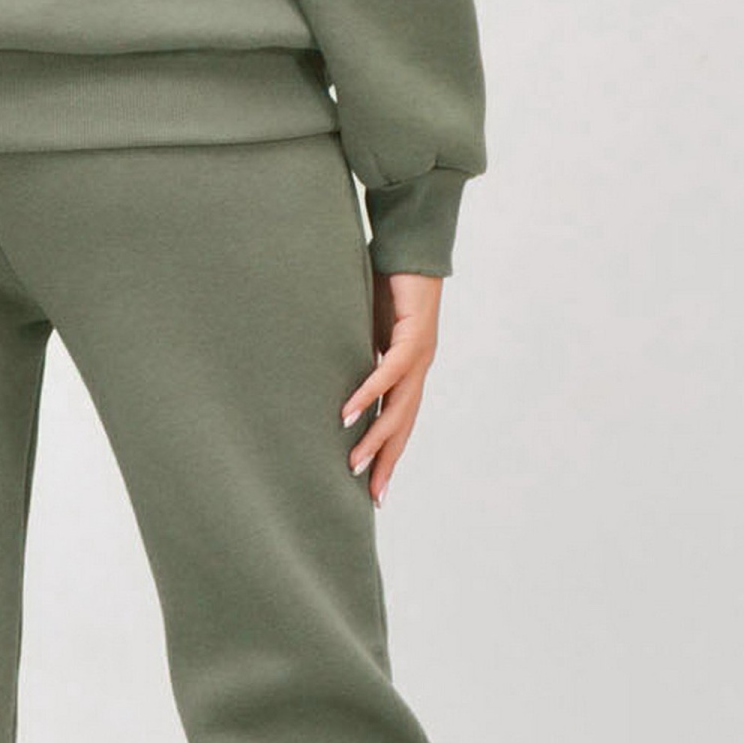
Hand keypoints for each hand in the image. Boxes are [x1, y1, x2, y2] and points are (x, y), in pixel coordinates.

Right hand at [341, 271, 442, 505]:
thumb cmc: (386, 282)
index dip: (387, 454)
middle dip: (386, 461)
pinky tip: (350, 413)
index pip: (397, 421)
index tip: (374, 489)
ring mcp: (420, 354)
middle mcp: (418, 368)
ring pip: (399, 407)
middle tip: (371, 496)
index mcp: (407, 370)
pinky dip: (369, 393)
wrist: (411, 245)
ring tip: (354, 463)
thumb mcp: (364, 326)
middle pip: (403, 425)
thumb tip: (323, 371)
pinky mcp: (415, 335)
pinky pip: (391, 372)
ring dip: (376, 436)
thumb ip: (354, 351)